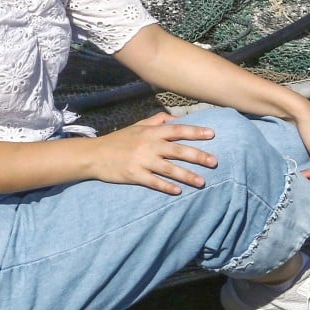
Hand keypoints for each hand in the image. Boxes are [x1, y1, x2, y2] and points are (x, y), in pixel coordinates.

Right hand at [92, 112, 216, 194]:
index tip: (212, 134)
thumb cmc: (118, 140)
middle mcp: (149, 145)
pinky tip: (178, 191)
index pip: (177, 130)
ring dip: (187, 175)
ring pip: (169, 168)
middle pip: (177, 150)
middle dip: (197, 156)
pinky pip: (154, 182)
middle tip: (214, 162)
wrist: (94, 155)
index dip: (195, 132)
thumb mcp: (136, 126)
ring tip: (202, 181)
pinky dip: (166, 187)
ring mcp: (142, 161)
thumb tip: (173, 118)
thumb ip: (155, 121)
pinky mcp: (134, 175)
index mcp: (151, 132)